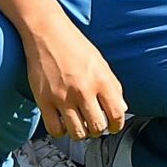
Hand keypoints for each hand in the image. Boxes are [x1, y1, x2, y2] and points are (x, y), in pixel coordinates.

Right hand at [24, 16, 128, 139]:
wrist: (47, 33)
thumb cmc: (75, 46)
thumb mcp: (101, 63)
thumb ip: (113, 87)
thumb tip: (122, 109)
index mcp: (101, 80)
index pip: (117, 114)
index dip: (117, 125)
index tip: (113, 126)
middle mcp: (83, 90)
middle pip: (97, 128)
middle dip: (98, 130)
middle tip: (95, 124)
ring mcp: (62, 97)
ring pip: (77, 134)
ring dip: (81, 133)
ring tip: (80, 124)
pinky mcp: (44, 101)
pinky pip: (55, 130)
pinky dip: (61, 131)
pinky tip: (63, 123)